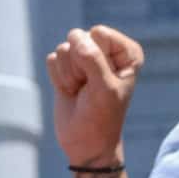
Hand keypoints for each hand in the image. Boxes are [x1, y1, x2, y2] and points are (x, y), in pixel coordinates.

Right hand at [46, 24, 143, 168]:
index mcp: (125, 52)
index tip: (101, 81)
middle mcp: (106, 50)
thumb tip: (73, 35)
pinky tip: (70, 91)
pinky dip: (58, 78)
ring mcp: (84, 57)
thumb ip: (92, 58)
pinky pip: (52, 59)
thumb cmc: (102, 116)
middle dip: (78, 66)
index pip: (98, 34)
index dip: (94, 57)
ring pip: (63, 48)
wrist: (85, 143)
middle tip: (88, 88)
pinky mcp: (66, 67)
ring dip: (68, 75)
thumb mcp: (104, 88)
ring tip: (80, 91)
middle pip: (79, 38)